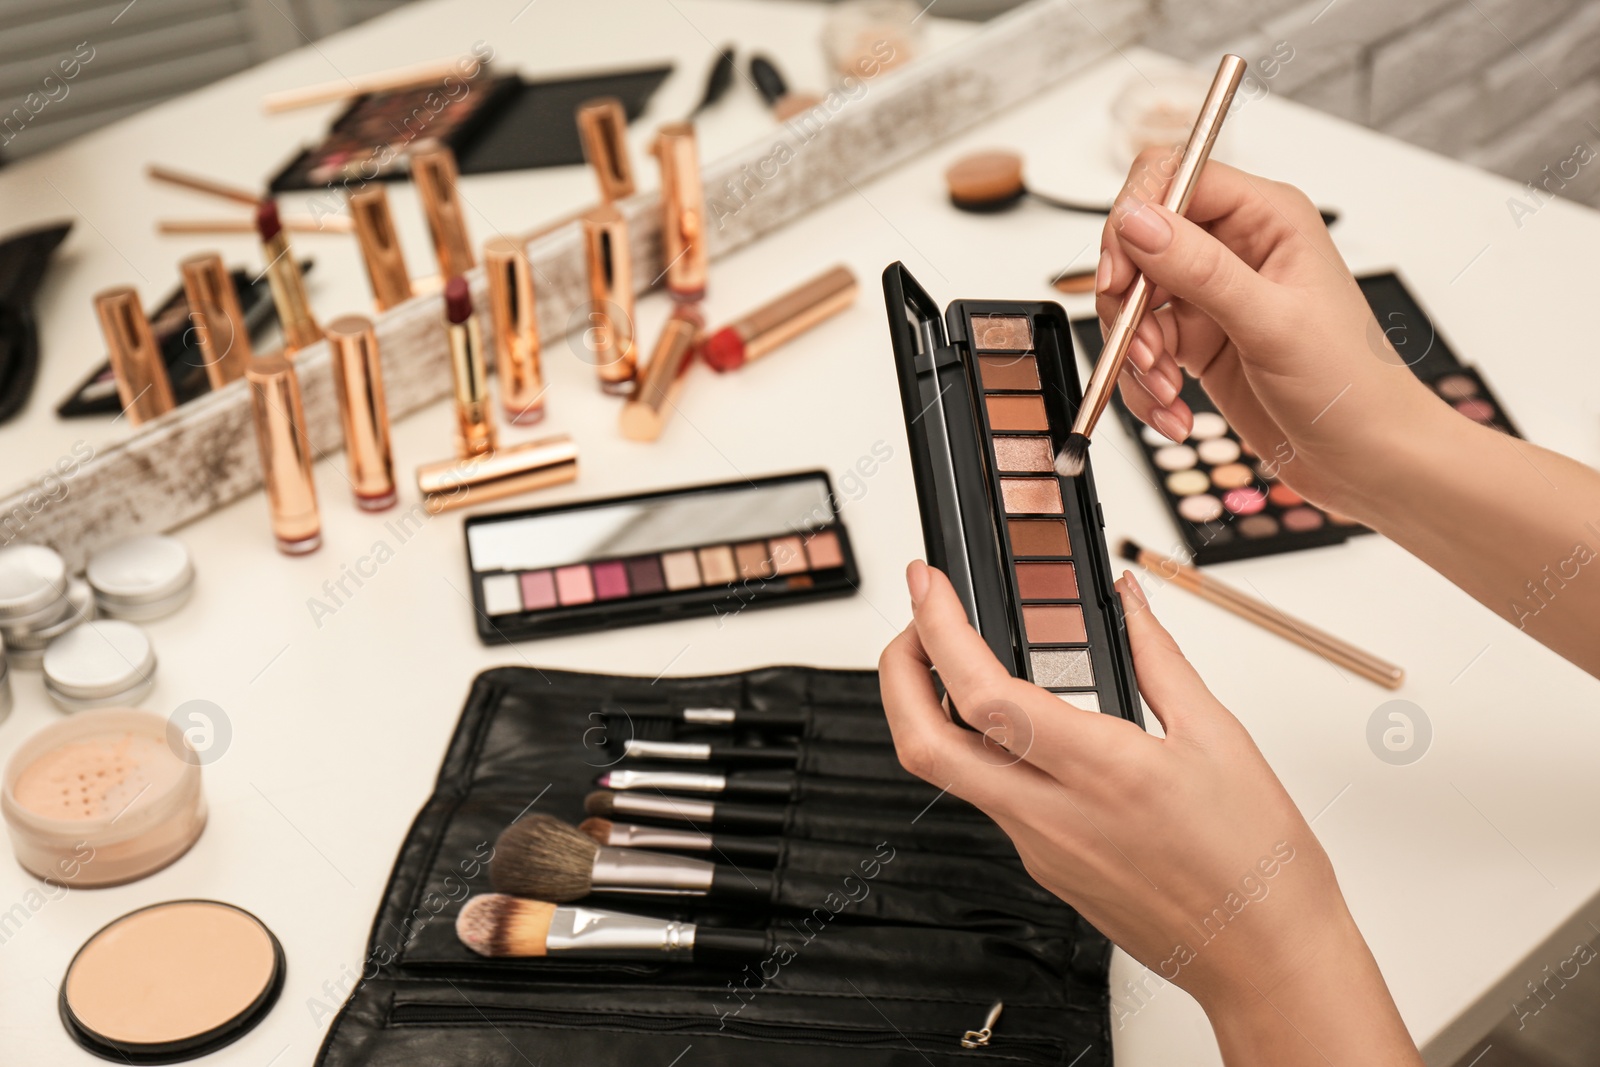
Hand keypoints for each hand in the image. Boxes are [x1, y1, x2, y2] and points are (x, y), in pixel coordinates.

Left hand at [879, 561, 1420, 1063]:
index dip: (938, 631)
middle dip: (897, 673)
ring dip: (931, 710)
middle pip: (923, 744)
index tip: (929, 585)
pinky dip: (981, 748)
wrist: (1267, 963)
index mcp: (1101, 772)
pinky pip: (991, 799)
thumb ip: (1158, 658)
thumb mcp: (1219, 737)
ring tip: (956, 661)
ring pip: (951, 773)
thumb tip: (1125, 600)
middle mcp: (1053, 816)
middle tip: (914, 624)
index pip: (983, 694)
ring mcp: (1039, 850)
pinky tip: (1014, 724)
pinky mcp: (1044, 870)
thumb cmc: (1258, 865)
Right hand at [1096, 150, 1439, 519]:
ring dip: (1135, 354)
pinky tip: (1173, 411)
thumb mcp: (1273, 323)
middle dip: (1128, 305)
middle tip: (1143, 350)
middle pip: (1138, 244)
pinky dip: (1143, 386)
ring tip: (1166, 393)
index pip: (1173, 178)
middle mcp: (1235, 248)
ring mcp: (1212, 296)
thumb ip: (1199, 269)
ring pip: (1132, 303)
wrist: (1368, 460)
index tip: (1119, 278)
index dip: (1133, 221)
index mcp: (1266, 217)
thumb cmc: (1352, 388)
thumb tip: (1137, 221)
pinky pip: (1140, 350)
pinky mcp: (1197, 340)